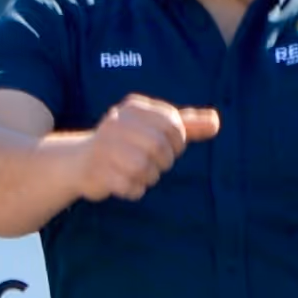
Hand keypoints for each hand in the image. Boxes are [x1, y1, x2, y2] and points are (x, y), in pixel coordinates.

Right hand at [68, 92, 215, 200]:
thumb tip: (216, 121)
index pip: (174, 125)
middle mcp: (116, 123)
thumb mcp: (157, 127)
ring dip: (149, 176)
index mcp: (134, 108)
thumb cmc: (128, 143)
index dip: (178, 142)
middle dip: (164, 161)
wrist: (81, 161)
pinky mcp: (96, 170)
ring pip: (144, 168)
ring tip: (138, 172)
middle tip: (153, 163)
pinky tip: (126, 183)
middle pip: (160, 147)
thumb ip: (188, 124)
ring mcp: (103, 146)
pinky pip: (130, 186)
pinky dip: (134, 189)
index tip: (169, 146)